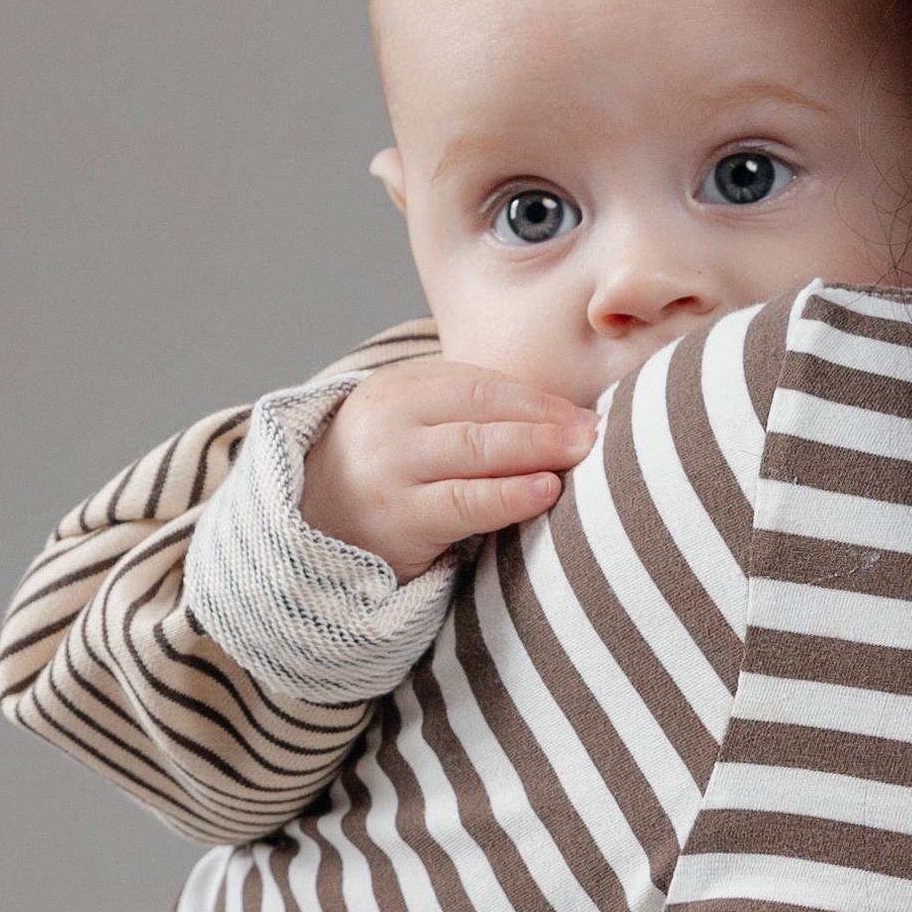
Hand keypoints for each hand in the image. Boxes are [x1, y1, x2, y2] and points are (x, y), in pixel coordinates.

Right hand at [299, 361, 595, 584]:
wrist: (318, 527)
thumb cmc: (395, 474)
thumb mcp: (423, 428)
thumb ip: (480, 415)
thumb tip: (573, 419)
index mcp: (398, 387)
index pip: (480, 384)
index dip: (538, 399)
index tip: (583, 413)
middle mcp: (386, 422)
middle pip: (481, 414)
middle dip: (545, 423)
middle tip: (593, 434)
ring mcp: (386, 469)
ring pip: (474, 452)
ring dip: (535, 452)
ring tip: (580, 455)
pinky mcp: (395, 518)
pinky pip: (463, 503)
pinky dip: (510, 496)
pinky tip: (544, 492)